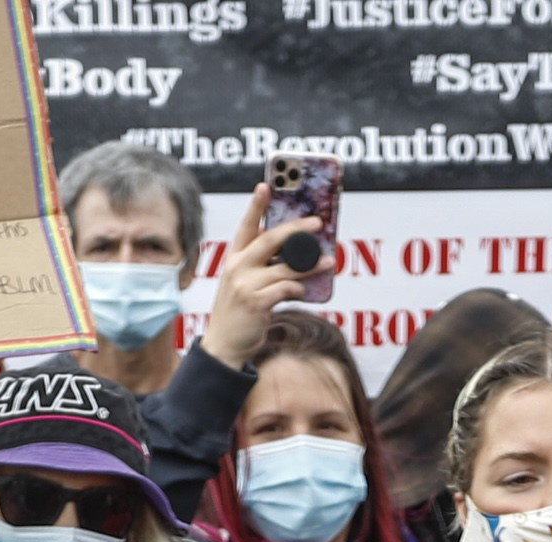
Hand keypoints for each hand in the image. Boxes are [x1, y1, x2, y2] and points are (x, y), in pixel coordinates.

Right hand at [197, 189, 318, 367]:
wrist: (223, 346)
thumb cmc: (238, 315)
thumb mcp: (240, 284)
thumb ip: (259, 267)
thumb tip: (293, 254)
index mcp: (233, 260)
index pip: (246, 227)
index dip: (256, 206)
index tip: (265, 186)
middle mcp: (238, 268)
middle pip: (271, 239)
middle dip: (296, 229)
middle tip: (317, 223)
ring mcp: (246, 285)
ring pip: (286, 267)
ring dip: (310, 264)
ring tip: (328, 260)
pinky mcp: (257, 303)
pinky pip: (286, 288)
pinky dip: (298, 289)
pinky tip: (302, 291)